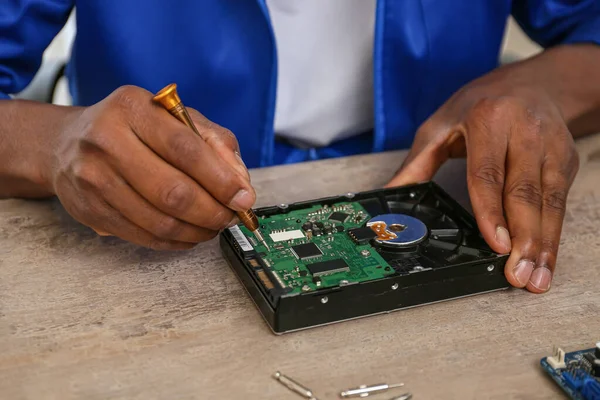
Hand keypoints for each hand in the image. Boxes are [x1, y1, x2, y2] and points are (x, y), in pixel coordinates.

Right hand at [47, 85, 253, 249]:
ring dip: (197, 231)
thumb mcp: (175, 118)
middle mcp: (106, 140)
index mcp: (133, 108)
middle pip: (172, 191)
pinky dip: (175, 241)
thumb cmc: (133, 129)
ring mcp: (93, 178)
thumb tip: (241, 184)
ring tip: (214, 226)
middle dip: (212, 212)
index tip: (243, 198)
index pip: (185, 149)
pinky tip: (190, 234)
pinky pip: (142, 236)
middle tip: (231, 217)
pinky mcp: (89, 210)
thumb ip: (215, 143)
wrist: (66, 143)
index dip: (220, 179)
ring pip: (159, 220)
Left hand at [387, 72, 579, 292]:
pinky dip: (554, 234)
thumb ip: (417, 163)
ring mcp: (550, 146)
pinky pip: (560, 202)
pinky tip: (547, 258)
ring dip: (543, 244)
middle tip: (516, 273)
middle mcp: (524, 131)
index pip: (488, 173)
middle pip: (524, 192)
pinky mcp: (566, 160)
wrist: (534, 81)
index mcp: (488, 120)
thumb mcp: (440, 125)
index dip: (491, 211)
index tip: (496, 243)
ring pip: (549, 201)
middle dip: (523, 238)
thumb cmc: (481, 104)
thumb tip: (389, 195)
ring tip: (536, 277)